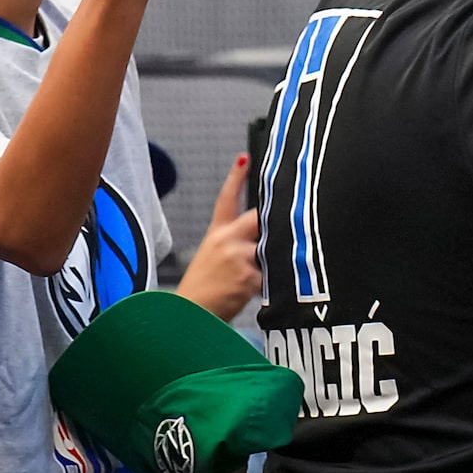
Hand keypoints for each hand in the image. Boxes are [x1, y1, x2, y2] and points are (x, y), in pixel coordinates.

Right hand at [174, 154, 259, 320]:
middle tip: (283, 224)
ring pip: (271, 249)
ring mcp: (237, 257)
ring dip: (271, 263)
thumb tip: (267, 236)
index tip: (246, 157)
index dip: (237, 176)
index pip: (227, 198)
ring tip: (253, 278)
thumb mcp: (212, 256)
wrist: (190, 316)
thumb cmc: (204, 288)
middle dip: (273, 222)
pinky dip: (270, 285)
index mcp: (217, 233)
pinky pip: (272, 276)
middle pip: (260, 218)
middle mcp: (226, 240)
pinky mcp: (247, 276)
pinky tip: (255, 293)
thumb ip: (237, 243)